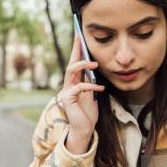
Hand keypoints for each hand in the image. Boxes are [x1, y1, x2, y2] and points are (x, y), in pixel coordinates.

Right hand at [58, 34, 104, 152]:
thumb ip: (91, 82)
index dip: (76, 50)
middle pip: (70, 63)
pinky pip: (79, 87)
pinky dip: (91, 85)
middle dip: (75, 50)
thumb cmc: (88, 114)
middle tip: (80, 38)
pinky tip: (101, 88)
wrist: (84, 130)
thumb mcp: (92, 94)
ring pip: (71, 71)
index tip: (79, 36)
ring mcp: (66, 91)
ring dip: (83, 65)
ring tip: (95, 64)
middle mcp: (67, 85)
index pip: (74, 63)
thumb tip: (94, 69)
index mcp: (73, 84)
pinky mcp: (68, 99)